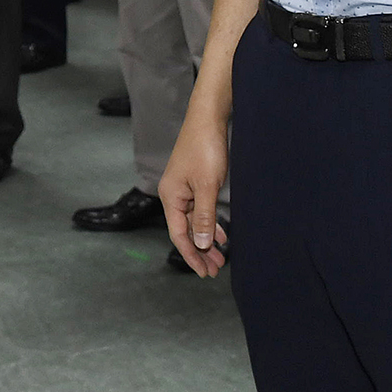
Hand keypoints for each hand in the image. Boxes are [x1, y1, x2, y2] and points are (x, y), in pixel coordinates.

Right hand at [160, 116, 229, 277]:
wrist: (208, 119)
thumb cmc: (205, 148)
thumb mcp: (207, 186)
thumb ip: (204, 216)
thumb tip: (201, 243)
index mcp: (170, 197)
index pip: (178, 235)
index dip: (192, 255)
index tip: (204, 272)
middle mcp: (173, 195)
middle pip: (186, 230)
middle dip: (201, 251)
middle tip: (216, 269)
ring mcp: (184, 188)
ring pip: (194, 221)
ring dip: (207, 239)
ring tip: (220, 257)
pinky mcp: (194, 182)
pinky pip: (201, 210)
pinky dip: (210, 223)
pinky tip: (220, 234)